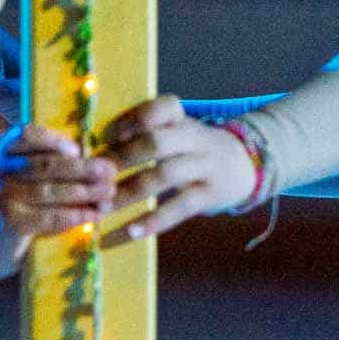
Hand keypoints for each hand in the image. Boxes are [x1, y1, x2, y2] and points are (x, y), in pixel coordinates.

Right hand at [0, 121, 116, 284]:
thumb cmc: (12, 210)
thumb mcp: (18, 181)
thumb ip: (45, 168)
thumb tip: (92, 161)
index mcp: (2, 154)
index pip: (26, 135)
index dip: (54, 140)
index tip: (77, 149)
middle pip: (47, 164)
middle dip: (83, 167)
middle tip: (110, 170)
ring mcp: (4, 198)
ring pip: (52, 191)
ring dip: (86, 192)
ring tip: (109, 193)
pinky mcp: (12, 223)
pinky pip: (51, 217)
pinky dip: (76, 216)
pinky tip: (93, 215)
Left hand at [98, 96, 258, 243]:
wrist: (244, 165)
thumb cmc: (192, 149)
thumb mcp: (176, 131)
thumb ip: (144, 134)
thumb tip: (94, 153)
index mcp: (182, 119)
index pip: (162, 108)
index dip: (133, 119)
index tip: (105, 137)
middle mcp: (195, 139)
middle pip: (158, 143)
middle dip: (123, 158)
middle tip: (94, 176)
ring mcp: (205, 167)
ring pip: (165, 176)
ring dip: (129, 193)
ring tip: (101, 210)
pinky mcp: (209, 195)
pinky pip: (179, 208)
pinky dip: (152, 221)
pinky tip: (129, 232)